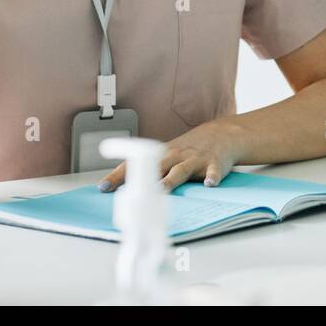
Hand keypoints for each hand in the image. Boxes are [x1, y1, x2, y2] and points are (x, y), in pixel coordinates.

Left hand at [99, 121, 244, 191]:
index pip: (135, 165)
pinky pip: (213, 172)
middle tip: (131, 191)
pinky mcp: (214, 164)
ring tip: (163, 188)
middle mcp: (176, 156)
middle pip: (156, 167)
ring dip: (172, 179)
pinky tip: (209, 184)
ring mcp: (195, 160)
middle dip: (143, 178)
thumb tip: (126, 191)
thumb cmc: (189, 150)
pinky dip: (211, 177)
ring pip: (181, 171)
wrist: (221, 134)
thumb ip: (151, 171)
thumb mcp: (168, 155)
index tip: (103, 187)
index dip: (118, 176)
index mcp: (162, 156)